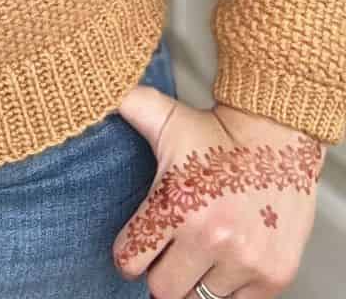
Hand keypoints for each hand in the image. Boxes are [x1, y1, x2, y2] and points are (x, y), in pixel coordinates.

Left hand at [110, 86, 326, 295]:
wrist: (278, 134)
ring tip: (204, 249)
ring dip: (199, 278)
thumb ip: (126, 107)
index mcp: (175, 204)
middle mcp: (210, 237)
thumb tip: (91, 92)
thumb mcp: (164, 116)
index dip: (128, 254)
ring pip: (201, 298)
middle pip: (163, 290)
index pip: (129, 260)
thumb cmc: (214, 130)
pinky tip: (230, 258)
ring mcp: (245, 260)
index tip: (136, 246)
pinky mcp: (274, 274)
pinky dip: (231, 288)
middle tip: (172, 249)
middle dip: (162, 271)